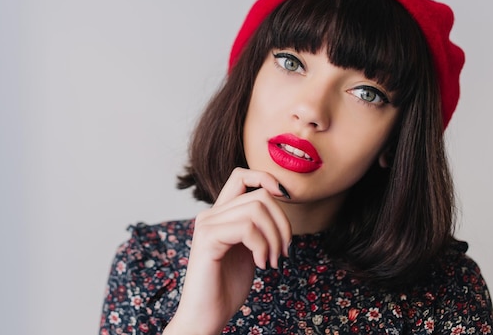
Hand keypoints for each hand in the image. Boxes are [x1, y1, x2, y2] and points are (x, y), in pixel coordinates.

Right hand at [163, 168, 291, 334]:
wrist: (206, 316)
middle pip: (259, 195)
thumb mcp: (248, 249)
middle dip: (282, 222)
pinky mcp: (208, 240)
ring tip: (272, 260)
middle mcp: (210, 214)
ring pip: (256, 209)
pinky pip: (247, 228)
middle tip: (283, 251)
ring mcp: (206, 225)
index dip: (267, 178)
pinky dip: (263, 247)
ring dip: (275, 237)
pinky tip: (261, 264)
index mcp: (220, 214)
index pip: (241, 175)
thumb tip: (280, 204)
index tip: (286, 198)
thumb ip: (256, 226)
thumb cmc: (226, 287)